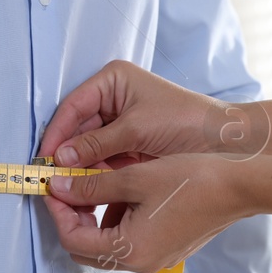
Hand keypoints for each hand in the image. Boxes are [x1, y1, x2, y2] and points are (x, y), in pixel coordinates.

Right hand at [38, 60, 271, 169]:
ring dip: (79, 168)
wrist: (226, 142)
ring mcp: (120, 124)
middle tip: (52, 179)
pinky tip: (86, 191)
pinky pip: (103, 160)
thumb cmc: (186, 122)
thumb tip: (60, 160)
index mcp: (113, 81)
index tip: (45, 158)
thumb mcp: (137, 130)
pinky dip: (95, 175)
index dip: (57, 132)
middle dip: (67, 153)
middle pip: (77, 128)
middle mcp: (113, 99)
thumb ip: (96, 144)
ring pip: (88, 148)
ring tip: (67, 189)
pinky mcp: (128, 146)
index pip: (73, 106)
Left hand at [42, 154, 250, 272]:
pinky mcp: (166, 247)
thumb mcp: (135, 177)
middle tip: (67, 184)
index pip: (73, 239)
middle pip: (87, 248)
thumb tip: (57, 186)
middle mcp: (141, 263)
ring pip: (107, 243)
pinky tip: (120, 189)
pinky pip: (129, 238)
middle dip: (72, 216)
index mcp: (131, 250)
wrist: (240, 185)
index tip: (53, 183)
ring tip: (92, 181)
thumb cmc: (191, 178)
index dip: (58, 211)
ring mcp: (156, 258)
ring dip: (93, 216)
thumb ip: (92, 185)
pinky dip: (116, 218)